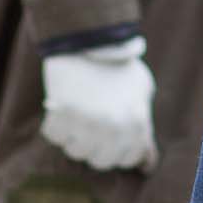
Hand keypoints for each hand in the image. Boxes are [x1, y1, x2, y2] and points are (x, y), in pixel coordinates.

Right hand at [40, 35, 157, 171]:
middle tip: (96, 125)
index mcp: (136, 123)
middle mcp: (112, 129)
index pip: (128, 160)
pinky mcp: (60, 116)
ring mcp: (85, 125)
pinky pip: (55, 137)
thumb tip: (147, 164)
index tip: (116, 138)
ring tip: (81, 113)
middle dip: (98, 147)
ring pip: (76, 152)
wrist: (90, 39)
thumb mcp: (142, 91)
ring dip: (76, 136)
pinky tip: (64, 108)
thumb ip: (144, 126)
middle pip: (100, 161)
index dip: (122, 150)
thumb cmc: (119, 66)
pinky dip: (57, 125)